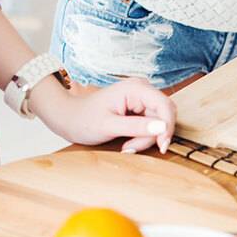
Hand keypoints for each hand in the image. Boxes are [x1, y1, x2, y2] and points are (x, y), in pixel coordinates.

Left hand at [32, 77, 176, 153]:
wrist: (69, 118)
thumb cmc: (83, 119)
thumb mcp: (108, 126)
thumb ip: (136, 126)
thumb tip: (163, 127)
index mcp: (135, 88)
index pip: (165, 106)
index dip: (167, 127)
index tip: (162, 146)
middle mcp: (142, 89)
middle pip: (164, 115)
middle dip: (153, 135)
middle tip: (132, 148)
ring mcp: (142, 98)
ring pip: (159, 122)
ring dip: (146, 138)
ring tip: (127, 146)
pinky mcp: (140, 107)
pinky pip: (152, 124)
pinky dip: (143, 136)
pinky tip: (128, 142)